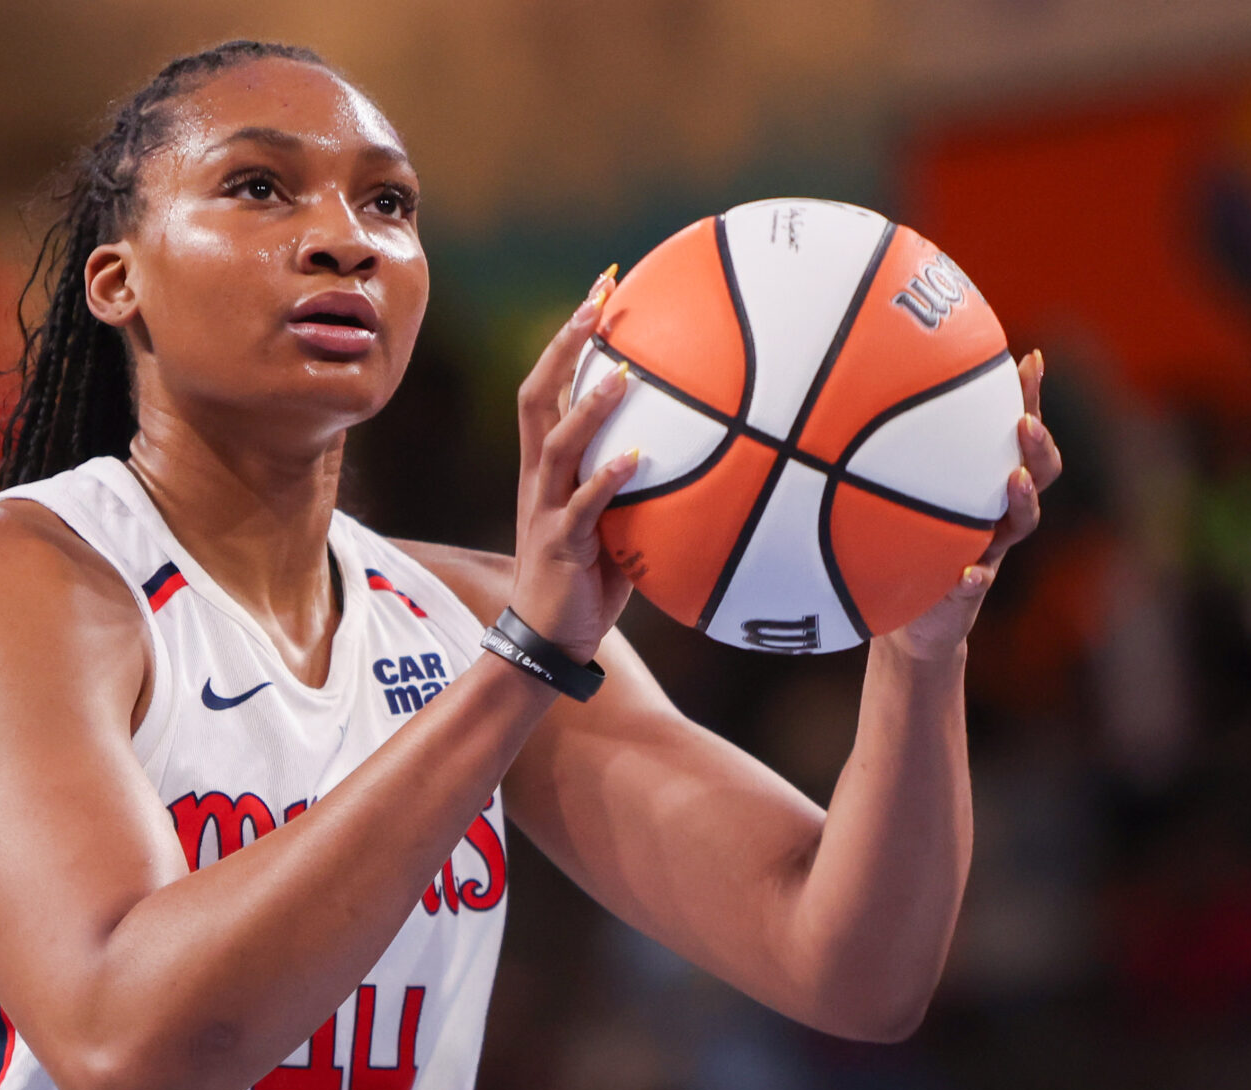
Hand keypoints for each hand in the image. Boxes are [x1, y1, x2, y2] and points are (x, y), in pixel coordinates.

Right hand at [509, 270, 642, 662]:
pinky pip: (583, 506)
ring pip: (557, 443)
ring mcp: (544, 509)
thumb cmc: (588, 583)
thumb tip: (712, 453)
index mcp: (546, 466)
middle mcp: (538, 477)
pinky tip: (636, 458)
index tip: (602, 286)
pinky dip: (608, 479)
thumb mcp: (617, 522)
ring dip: (589, 406)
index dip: (569, 335)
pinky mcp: (560, 545)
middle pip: (538, 394)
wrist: (547, 642)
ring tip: (622, 372)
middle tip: (598, 297)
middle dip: (566, 342)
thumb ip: (643, 484)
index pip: (549, 384)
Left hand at [884, 350, 1062, 662]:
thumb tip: (857, 387)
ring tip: (1015, 479)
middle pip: (1040, 472)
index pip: (1019, 431)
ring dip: (1023, 500)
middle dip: (1039, 444)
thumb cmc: (901, 544)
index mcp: (985, 482)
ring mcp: (991, 550)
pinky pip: (977, 583)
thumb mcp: (896, 494)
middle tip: (1024, 422)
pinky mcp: (970, 591)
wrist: (909, 620)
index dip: (1031, 396)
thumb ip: (891, 457)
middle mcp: (998, 512)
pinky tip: (970, 573)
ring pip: (1023, 522)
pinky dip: (975, 577)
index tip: (1031, 359)